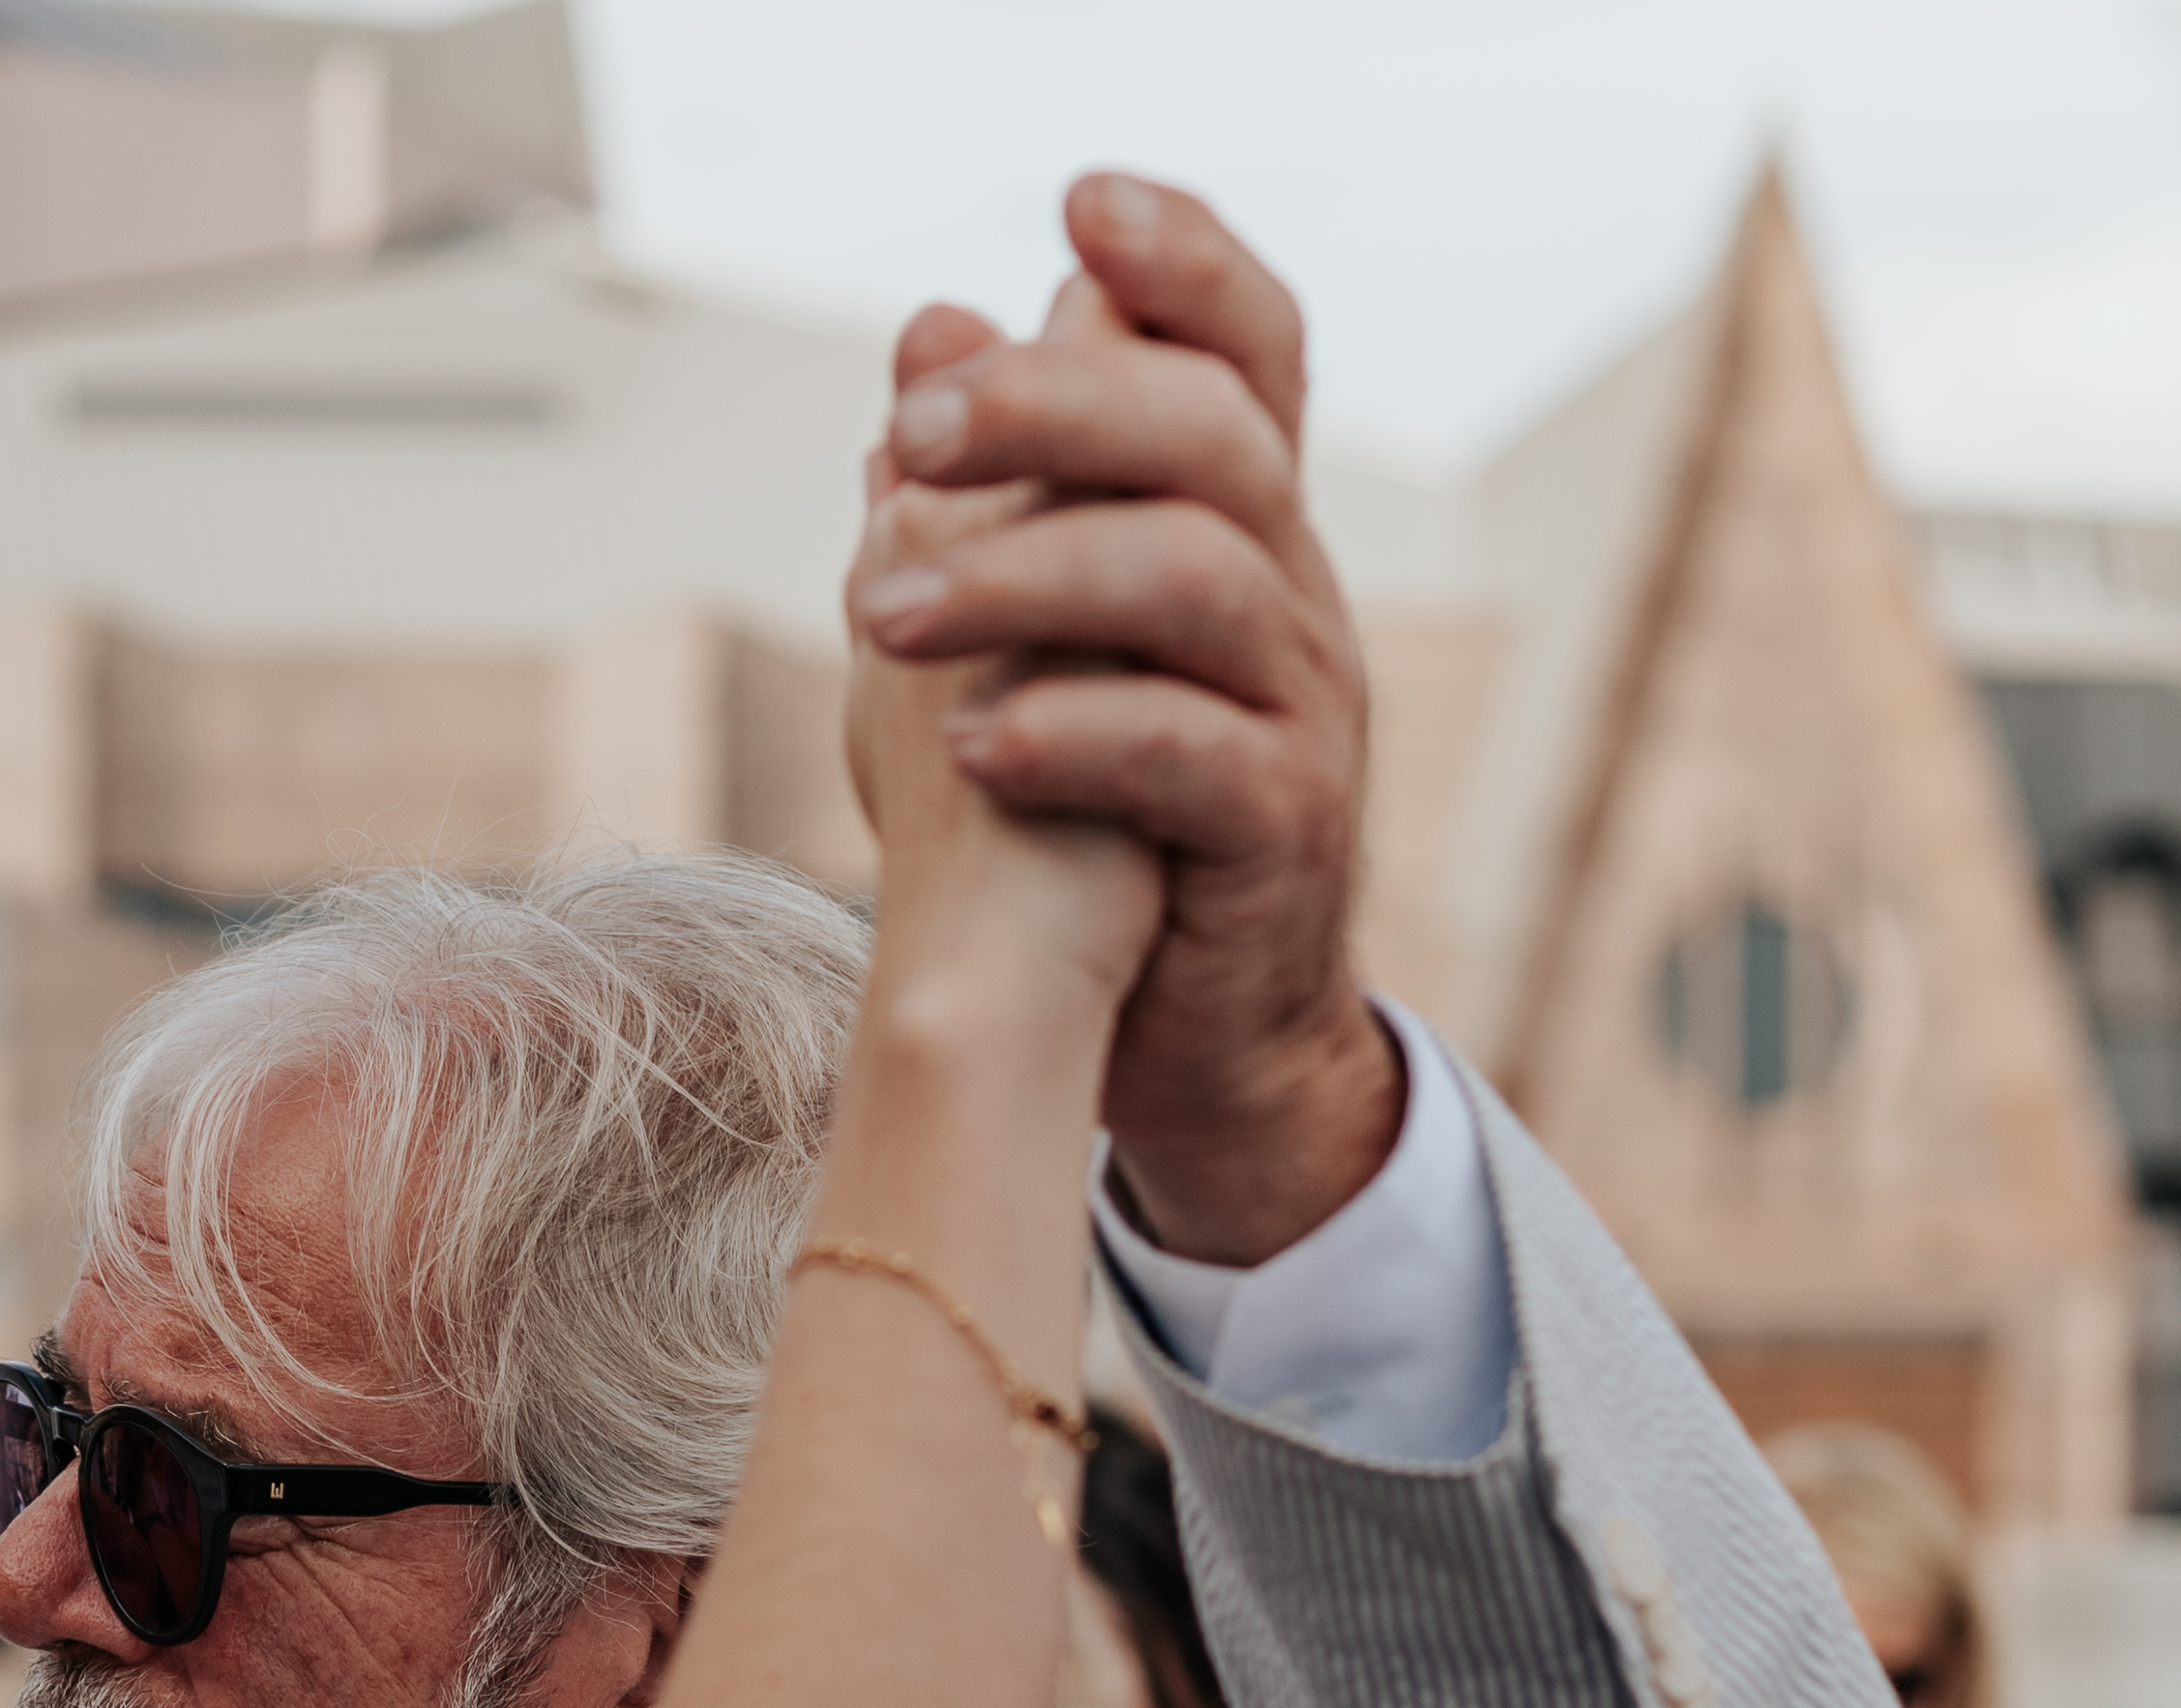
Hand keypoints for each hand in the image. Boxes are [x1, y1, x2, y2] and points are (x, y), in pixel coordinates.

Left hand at [862, 173, 1399, 1265]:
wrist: (1187, 1030)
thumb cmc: (1091, 819)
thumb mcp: (1032, 640)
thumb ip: (988, 496)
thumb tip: (930, 326)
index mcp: (1236, 526)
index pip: (1246, 355)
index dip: (1186, 266)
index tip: (1081, 205)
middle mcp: (1288, 594)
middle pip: (1209, 438)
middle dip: (1055, 408)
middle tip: (909, 434)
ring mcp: (1301, 710)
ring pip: (1195, 580)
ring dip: (1022, 577)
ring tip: (879, 613)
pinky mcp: (1281, 831)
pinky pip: (1193, 751)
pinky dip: (1073, 732)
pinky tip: (973, 743)